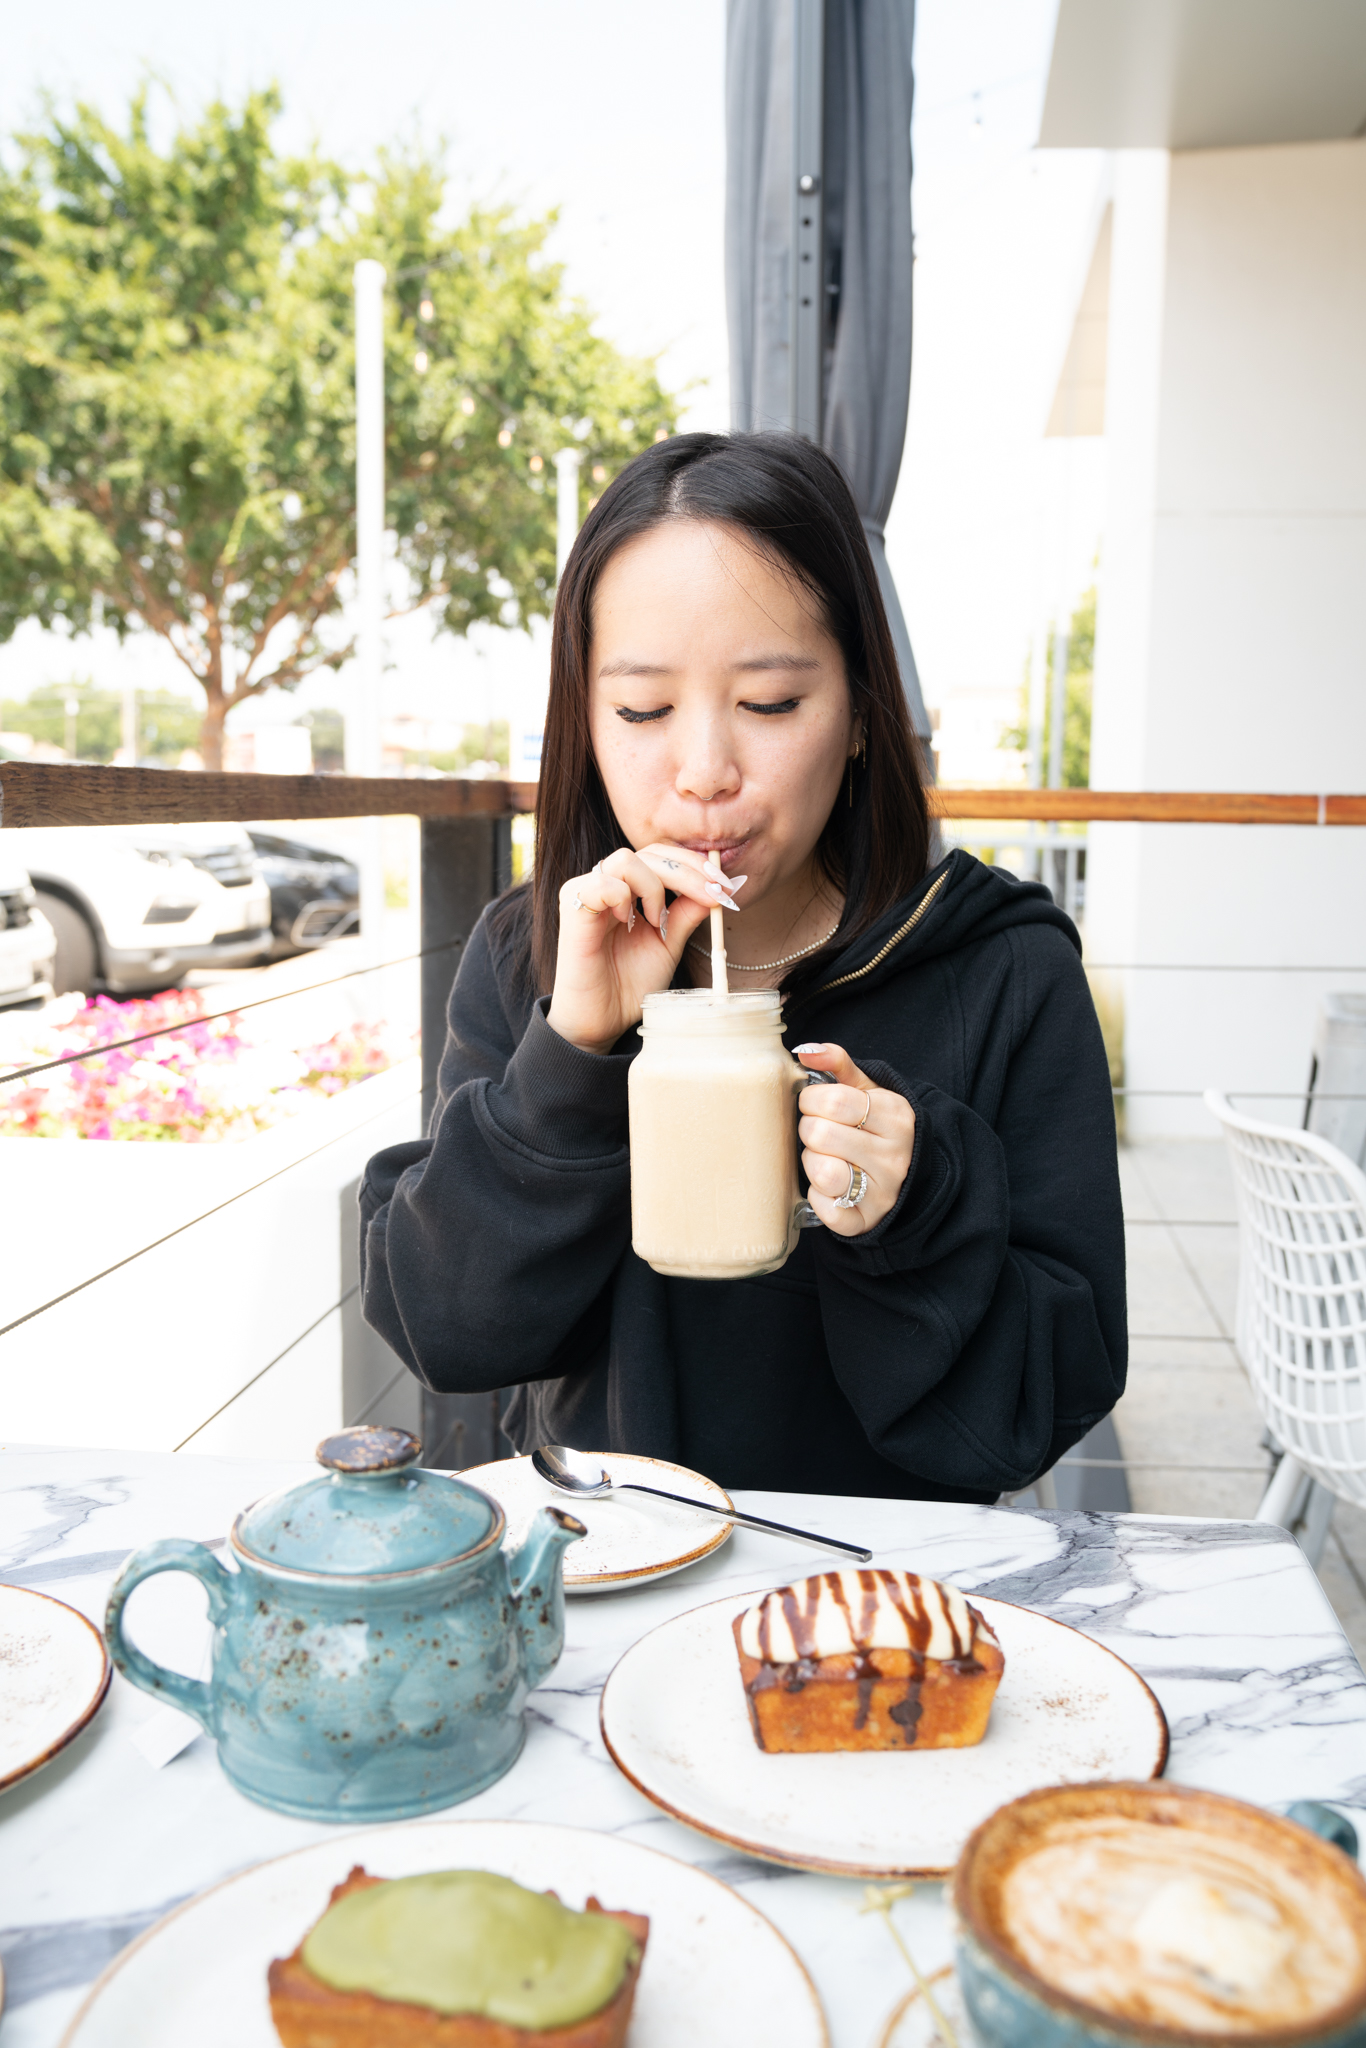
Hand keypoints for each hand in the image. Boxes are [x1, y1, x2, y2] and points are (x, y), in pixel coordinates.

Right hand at [547, 844, 742, 1054]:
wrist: (601, 1020)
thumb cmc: (628, 983)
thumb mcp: (669, 945)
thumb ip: (687, 915)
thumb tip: (717, 890)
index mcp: (628, 889)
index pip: (661, 856)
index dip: (694, 865)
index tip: (724, 887)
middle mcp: (605, 883)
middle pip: (650, 853)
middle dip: (689, 871)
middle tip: (713, 895)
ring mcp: (586, 892)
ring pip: (626, 859)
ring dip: (653, 888)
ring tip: (658, 922)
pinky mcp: (572, 907)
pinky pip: (602, 883)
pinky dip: (623, 898)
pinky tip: (629, 922)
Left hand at [793, 1042, 914, 1235]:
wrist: (907, 1175)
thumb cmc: (875, 1127)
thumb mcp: (867, 1091)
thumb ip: (838, 1064)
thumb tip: (805, 1050)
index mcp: (896, 1115)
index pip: (835, 1100)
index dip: (811, 1099)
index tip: (814, 1103)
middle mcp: (895, 1155)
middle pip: (822, 1134)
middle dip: (808, 1130)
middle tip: (816, 1131)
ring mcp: (883, 1191)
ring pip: (822, 1172)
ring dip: (810, 1163)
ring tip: (821, 1157)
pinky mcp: (867, 1221)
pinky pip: (825, 1209)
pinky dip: (817, 1198)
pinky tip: (827, 1187)